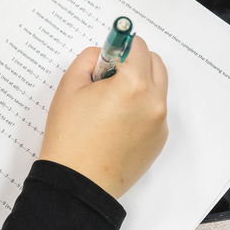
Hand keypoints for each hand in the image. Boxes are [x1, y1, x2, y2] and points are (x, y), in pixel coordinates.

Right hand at [39, 36, 167, 198]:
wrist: (77, 183)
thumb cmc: (70, 137)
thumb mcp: (69, 86)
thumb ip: (89, 59)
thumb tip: (103, 54)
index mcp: (133, 84)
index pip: (137, 46)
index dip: (119, 46)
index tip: (109, 53)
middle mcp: (154, 102)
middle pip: (155, 63)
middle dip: (134, 62)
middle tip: (107, 77)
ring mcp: (159, 123)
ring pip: (157, 88)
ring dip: (139, 84)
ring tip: (110, 104)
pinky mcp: (158, 140)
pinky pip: (154, 112)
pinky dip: (141, 109)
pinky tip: (116, 124)